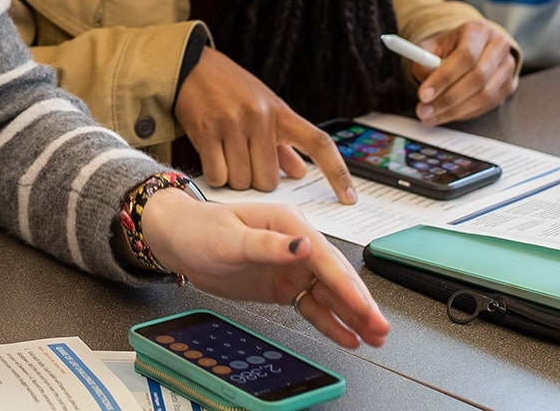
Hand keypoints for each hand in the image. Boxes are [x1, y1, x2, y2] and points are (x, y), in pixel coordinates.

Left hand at [143, 190, 389, 349]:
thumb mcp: (231, 237)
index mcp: (288, 224)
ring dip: (352, 315)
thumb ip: (268, 244)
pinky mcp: (283, 285)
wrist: (178, 241)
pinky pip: (311, 306)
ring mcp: (291, 266)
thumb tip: (303, 245)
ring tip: (375, 336)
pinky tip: (347, 335)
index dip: (346, 284)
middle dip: (360, 303)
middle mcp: (296, 244)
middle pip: (335, 277)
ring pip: (329, 294)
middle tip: (380, 326)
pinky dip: (330, 321)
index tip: (363, 305)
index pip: (325, 257)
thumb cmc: (200, 229)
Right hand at [174, 47, 355, 199]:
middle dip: (257, 180)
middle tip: (245, 162)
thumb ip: (282, 143)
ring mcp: (233, 124)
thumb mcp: (263, 108)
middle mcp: (260, 117)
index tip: (349, 197)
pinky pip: (218, 175)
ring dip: (235, 179)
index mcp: (280, 112)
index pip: (319, 144)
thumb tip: (299, 172)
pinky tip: (213, 158)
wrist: (191, 66)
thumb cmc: (230, 88)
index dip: (338, 173)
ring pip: (242, 181)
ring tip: (227, 155)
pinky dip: (216, 176)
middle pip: (269, 180)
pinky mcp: (206, 131)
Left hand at [412, 21, 518, 125]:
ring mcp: (507, 66)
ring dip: (455, 110)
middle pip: (477, 77)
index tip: (423, 95)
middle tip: (424, 110)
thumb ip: (425, 62)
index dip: (444, 78)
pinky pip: (488, 105)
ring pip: (485, 95)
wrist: (472, 48)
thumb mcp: (432, 48)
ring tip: (431, 116)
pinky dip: (465, 113)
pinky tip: (447, 114)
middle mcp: (498, 45)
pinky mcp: (509, 85)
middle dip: (447, 99)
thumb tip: (425, 85)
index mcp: (478, 30)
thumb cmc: (450, 48)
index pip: (465, 56)